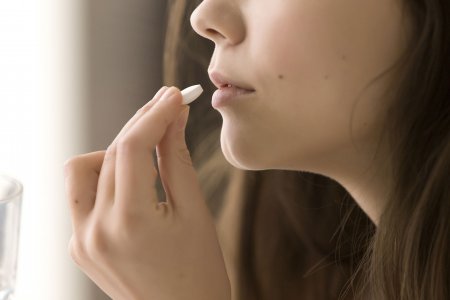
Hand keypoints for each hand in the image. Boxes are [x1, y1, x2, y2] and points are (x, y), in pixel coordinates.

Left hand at [64, 87, 230, 299]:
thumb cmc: (199, 272)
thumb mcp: (194, 211)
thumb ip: (177, 157)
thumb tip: (174, 117)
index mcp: (129, 223)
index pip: (131, 148)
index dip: (154, 114)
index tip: (173, 96)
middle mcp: (94, 231)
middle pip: (110, 153)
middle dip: (141, 126)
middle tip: (168, 109)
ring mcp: (81, 240)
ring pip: (86, 169)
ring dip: (115, 151)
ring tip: (148, 152)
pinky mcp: (79, 246)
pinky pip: (84, 196)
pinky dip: (106, 179)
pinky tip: (133, 182)